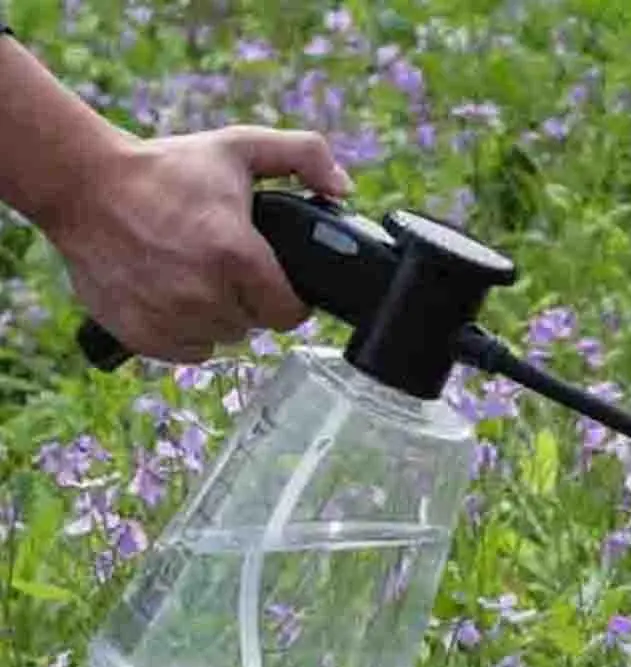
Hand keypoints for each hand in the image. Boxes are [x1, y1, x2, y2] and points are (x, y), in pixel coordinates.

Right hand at [46, 125, 352, 363]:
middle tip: (228, 267)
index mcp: (236, 255)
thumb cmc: (164, 169)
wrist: (83, 185)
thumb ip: (303, 156)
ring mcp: (171, 319)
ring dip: (219, 315)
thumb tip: (345, 190)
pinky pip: (189, 351)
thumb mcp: (239, 147)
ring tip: (198, 276)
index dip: (291, 299)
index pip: (290, 312)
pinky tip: (174, 295)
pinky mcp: (143, 336)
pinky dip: (187, 331)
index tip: (280, 284)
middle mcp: (205, 294)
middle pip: (256, 324)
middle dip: (251, 300)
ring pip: (222, 339)